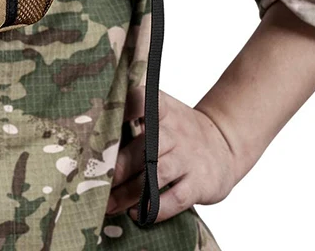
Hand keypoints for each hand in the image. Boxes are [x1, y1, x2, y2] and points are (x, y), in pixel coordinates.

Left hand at [106, 86, 238, 221]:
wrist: (224, 145)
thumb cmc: (177, 130)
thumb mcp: (161, 113)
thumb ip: (132, 118)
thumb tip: (90, 131)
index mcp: (162, 109)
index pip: (143, 100)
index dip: (127, 107)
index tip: (106, 118)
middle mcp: (175, 131)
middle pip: (145, 145)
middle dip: (117, 166)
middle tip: (94, 181)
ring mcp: (189, 157)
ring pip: (157, 173)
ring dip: (130, 191)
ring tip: (109, 204)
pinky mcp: (200, 183)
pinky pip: (176, 198)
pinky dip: (156, 208)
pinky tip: (137, 213)